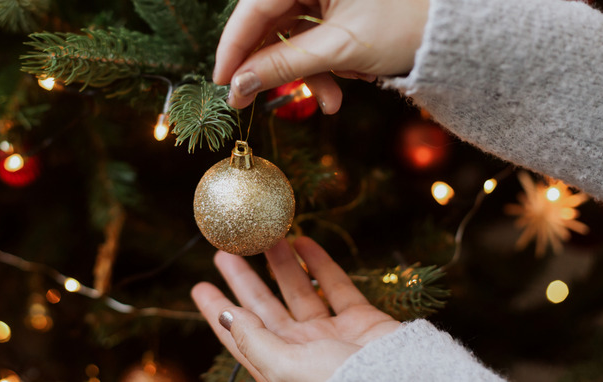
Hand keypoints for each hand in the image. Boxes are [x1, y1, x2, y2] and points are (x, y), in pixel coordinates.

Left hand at [191, 237, 399, 381]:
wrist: (401, 380)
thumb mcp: (285, 366)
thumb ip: (255, 340)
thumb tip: (226, 316)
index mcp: (277, 365)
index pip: (239, 334)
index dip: (218, 310)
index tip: (200, 286)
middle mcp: (300, 349)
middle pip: (264, 307)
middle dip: (245, 279)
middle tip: (227, 250)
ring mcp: (330, 334)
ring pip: (299, 291)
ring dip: (281, 263)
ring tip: (265, 235)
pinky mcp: (359, 320)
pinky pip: (335, 287)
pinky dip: (320, 264)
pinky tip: (303, 242)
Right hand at [213, 0, 429, 113]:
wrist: (460, 27)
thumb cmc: (406, 28)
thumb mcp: (338, 51)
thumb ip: (282, 67)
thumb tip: (237, 86)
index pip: (257, 4)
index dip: (235, 46)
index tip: (221, 81)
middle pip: (274, 18)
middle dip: (278, 65)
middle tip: (257, 101)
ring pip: (295, 28)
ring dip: (307, 69)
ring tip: (332, 101)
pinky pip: (316, 26)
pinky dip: (323, 58)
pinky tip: (342, 80)